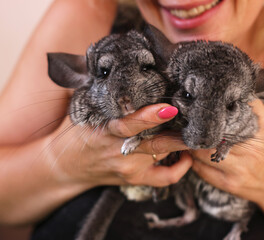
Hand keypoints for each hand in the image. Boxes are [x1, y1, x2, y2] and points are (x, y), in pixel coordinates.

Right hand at [45, 103, 190, 187]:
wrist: (67, 166)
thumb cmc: (79, 130)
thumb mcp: (85, 106)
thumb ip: (104, 91)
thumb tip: (126, 65)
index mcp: (104, 130)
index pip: (128, 124)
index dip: (149, 117)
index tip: (168, 108)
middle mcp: (118, 151)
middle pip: (154, 142)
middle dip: (177, 131)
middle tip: (196, 118)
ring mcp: (128, 167)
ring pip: (163, 152)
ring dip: (179, 140)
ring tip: (192, 126)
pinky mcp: (135, 179)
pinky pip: (164, 178)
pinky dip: (180, 168)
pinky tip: (187, 156)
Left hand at [190, 100, 263, 203]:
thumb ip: (252, 104)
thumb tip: (233, 83)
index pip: (234, 108)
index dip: (215, 104)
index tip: (204, 99)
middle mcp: (251, 149)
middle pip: (212, 132)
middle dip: (197, 123)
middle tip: (186, 115)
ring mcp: (238, 169)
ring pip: (200, 151)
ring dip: (190, 141)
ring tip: (188, 132)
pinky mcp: (228, 183)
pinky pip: (200, 168)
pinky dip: (193, 157)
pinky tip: (194, 150)